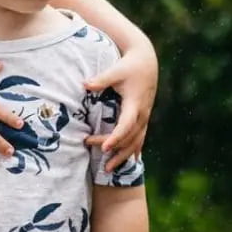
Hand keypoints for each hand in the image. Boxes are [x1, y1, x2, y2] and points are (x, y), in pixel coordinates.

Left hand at [83, 37, 156, 170]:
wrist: (147, 62)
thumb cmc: (129, 65)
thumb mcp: (115, 70)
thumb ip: (100, 79)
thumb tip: (84, 85)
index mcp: (135, 104)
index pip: (126, 125)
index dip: (116, 138)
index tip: (105, 147)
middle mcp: (142, 113)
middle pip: (129, 138)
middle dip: (114, 149)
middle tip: (96, 154)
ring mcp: (144, 117)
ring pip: (136, 142)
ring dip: (123, 156)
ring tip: (108, 170)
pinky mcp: (143, 117)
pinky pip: (140, 138)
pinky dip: (133, 150)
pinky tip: (129, 161)